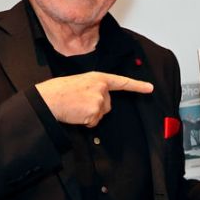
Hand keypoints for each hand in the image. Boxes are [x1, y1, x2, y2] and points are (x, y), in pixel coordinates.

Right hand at [36, 71, 152, 126]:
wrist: (49, 98)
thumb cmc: (60, 90)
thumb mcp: (81, 82)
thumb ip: (94, 87)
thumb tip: (100, 100)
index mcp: (98, 78)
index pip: (122, 82)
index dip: (137, 85)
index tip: (150, 88)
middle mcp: (102, 88)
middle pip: (108, 105)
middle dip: (96, 107)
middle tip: (79, 102)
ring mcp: (99, 100)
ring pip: (101, 114)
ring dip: (89, 115)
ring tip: (75, 107)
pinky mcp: (94, 112)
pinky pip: (94, 122)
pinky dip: (85, 122)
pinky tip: (75, 114)